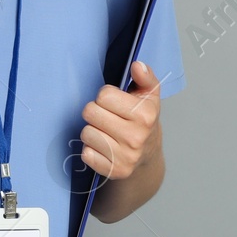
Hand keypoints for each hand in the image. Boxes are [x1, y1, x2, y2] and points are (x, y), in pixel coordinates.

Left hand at [78, 60, 163, 182]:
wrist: (148, 154)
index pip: (104, 95)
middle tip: (106, 116)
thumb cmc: (144, 120)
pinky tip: (103, 146)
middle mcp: (137, 137)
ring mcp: (126, 156)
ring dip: (92, 130)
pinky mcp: (114, 171)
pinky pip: (86, 154)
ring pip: (86, 133)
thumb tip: (136, 65)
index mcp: (146, 114)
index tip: (114, 103)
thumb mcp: (149, 95)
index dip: (106, 96)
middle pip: (90, 113)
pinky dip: (91, 149)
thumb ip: (145, 76)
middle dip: (96, 112)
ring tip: (105, 131)